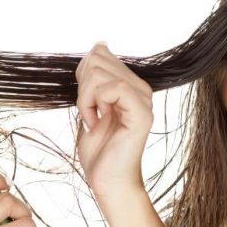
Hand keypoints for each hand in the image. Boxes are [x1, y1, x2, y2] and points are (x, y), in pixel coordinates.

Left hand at [75, 41, 153, 199]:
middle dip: (82, 87)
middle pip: (97, 59)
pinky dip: (93, 104)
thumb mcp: (89, 103)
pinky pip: (113, 87)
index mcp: (132, 86)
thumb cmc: (99, 151)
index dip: (82, 75)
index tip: (87, 103)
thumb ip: (94, 77)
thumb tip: (100, 44)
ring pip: (100, 72)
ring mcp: (144, 101)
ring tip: (93, 120)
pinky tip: (96, 122)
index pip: (100, 54)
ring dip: (85, 98)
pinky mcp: (142, 113)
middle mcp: (142, 89)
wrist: (108, 182)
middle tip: (90, 114)